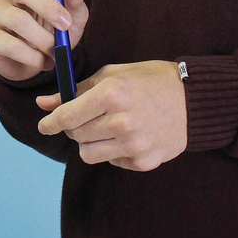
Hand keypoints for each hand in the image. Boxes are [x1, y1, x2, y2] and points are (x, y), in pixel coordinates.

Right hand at [0, 0, 87, 82]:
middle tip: (65, 25)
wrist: (37, 62)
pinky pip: (10, 45)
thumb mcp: (73, 15)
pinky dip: (32, 56)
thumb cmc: (54, 30)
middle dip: (48, 7)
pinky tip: (42, 61)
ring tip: (55, 51)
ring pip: (17, 20)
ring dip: (43, 39)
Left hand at [37, 60, 186, 170]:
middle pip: (76, 135)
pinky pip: (112, 161)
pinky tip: (128, 136)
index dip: (51, 122)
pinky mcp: (144, 161)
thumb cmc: (149, 80)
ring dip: (90, 142)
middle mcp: (121, 122)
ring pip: (88, 154)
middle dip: (73, 127)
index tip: (45, 125)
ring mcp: (134, 144)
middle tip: (85, 118)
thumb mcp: (112, 75)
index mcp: (111, 94)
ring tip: (104, 128)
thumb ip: (76, 91)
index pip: (67, 117)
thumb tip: (43, 104)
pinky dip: (113, 151)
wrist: (194, 100)